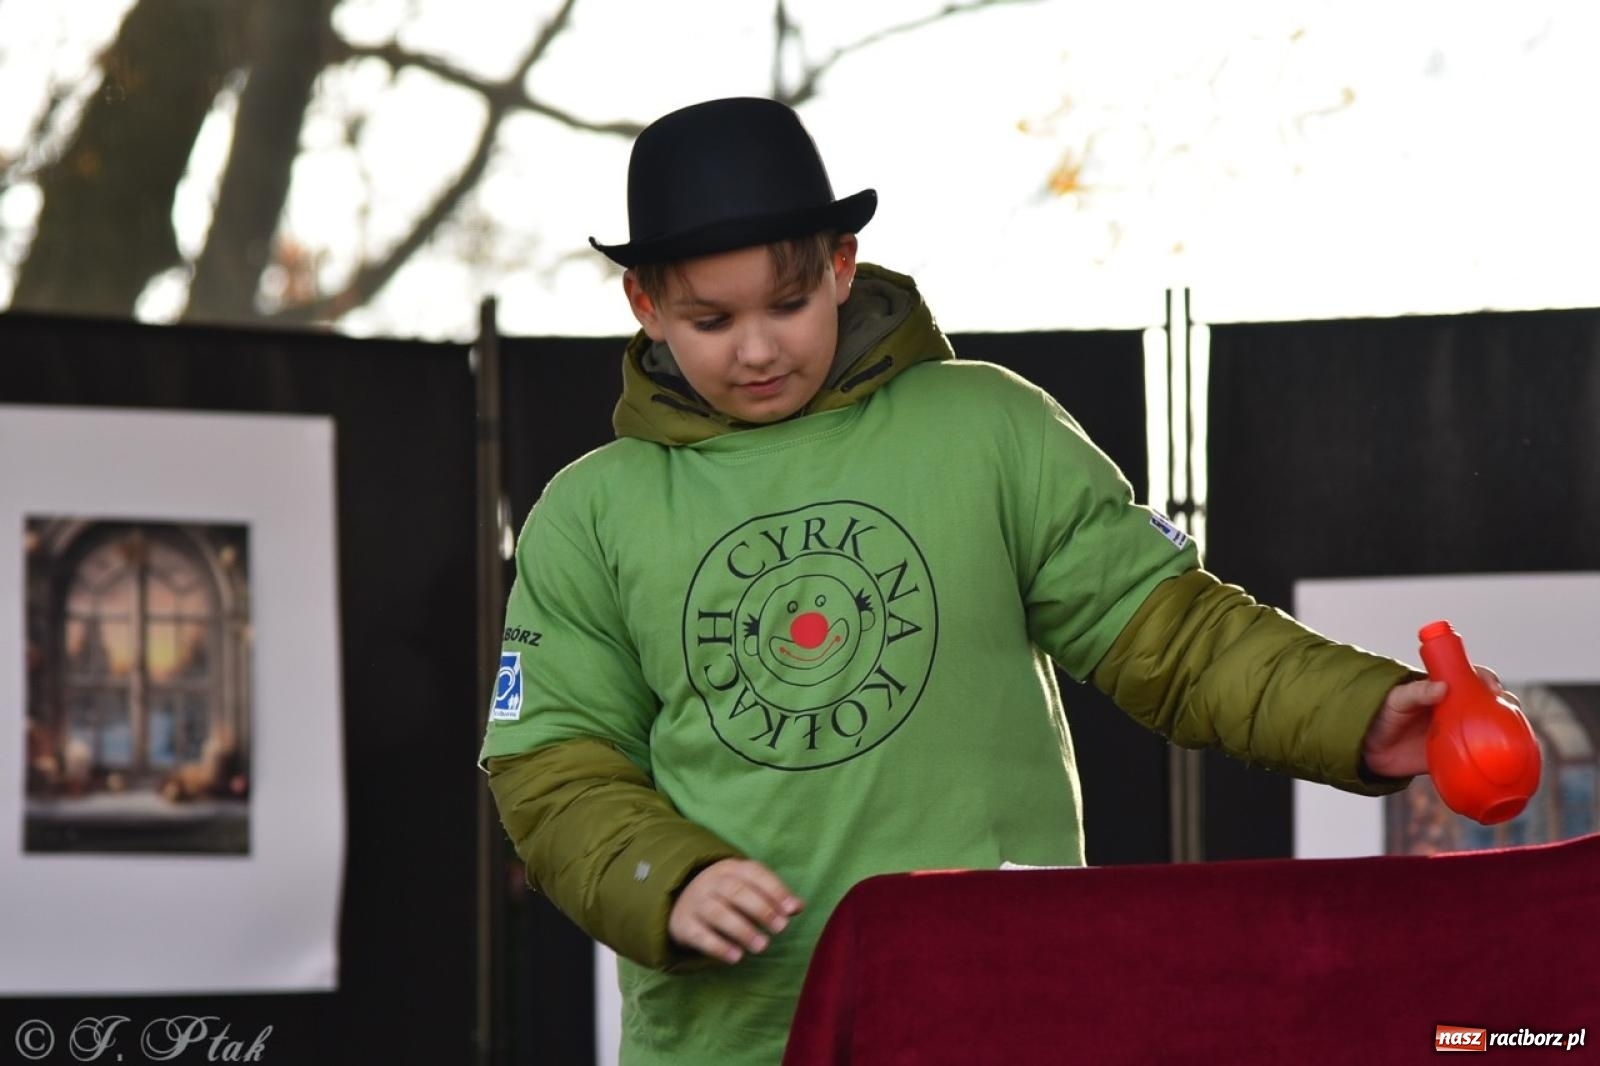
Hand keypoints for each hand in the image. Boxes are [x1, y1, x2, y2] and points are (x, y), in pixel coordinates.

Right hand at [668, 858, 803, 963]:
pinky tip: (737, 957)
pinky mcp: (684, 924)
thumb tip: (797, 907)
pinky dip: (719, 946)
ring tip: (762, 946)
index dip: (775, 890)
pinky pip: (700, 935)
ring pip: (717, 913)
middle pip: (735, 891)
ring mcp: (695, 902)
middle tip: (781, 928)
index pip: (754, 873)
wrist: (681, 900)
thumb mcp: (748, 888)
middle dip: (761, 909)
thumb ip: (774, 896)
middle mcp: (711, 882)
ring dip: (742, 930)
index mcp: (731, 868)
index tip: (792, 909)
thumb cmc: (727, 895)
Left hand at [1361, 665, 1518, 778]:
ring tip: (1518, 737)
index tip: (1492, 687)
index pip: (1474, 679)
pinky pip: (1481, 758)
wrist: (1368, 748)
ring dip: (1510, 731)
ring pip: (1491, 729)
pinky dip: (1496, 760)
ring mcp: (1459, 733)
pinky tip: (1509, 766)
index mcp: (1445, 690)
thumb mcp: (1395, 700)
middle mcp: (1457, 710)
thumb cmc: (1380, 715)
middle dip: (1507, 705)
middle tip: (1508, 711)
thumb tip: (1442, 687)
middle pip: (1490, 704)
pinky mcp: (1456, 757)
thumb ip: (1415, 692)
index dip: (1488, 680)